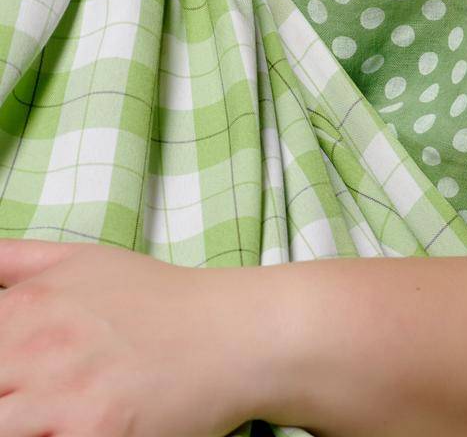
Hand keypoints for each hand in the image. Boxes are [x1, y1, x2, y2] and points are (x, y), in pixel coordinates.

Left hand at [0, 240, 260, 436]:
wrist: (230, 333)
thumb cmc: (155, 299)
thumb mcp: (82, 260)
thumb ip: (15, 260)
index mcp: (27, 306)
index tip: (7, 372)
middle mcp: (38, 349)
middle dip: (0, 395)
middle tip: (25, 394)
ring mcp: (62, 399)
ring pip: (1, 424)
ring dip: (15, 421)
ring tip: (43, 416)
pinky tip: (67, 427)